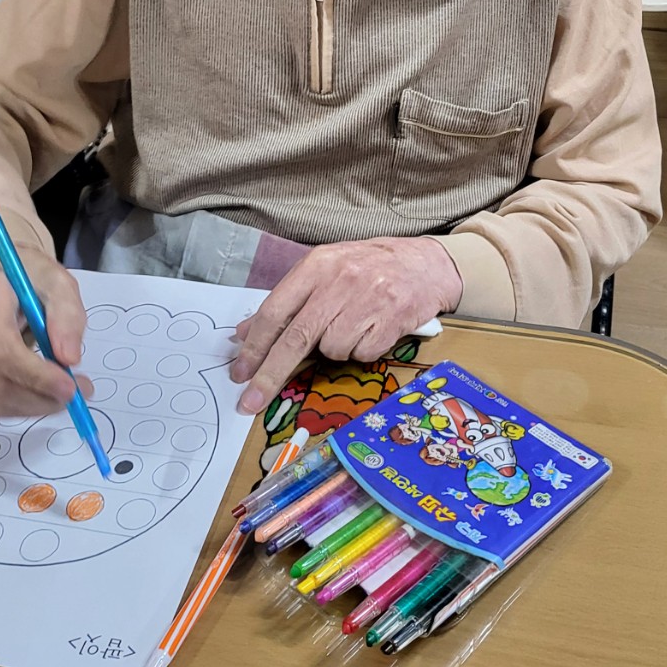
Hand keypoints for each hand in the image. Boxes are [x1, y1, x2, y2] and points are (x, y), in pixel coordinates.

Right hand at [0, 257, 91, 417]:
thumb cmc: (29, 276)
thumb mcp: (59, 283)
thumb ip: (67, 317)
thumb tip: (69, 358)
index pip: (2, 350)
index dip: (37, 376)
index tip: (70, 388)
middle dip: (43, 396)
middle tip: (78, 394)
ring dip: (34, 404)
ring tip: (64, 392)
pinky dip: (19, 401)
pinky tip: (40, 389)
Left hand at [231, 237, 462, 415]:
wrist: (426, 264)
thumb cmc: (369, 268)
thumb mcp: (324, 272)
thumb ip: (286, 301)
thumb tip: (245, 332)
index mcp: (317, 265)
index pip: (276, 311)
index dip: (254, 346)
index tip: (239, 372)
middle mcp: (340, 281)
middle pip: (296, 338)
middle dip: (270, 374)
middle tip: (250, 401)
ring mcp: (368, 300)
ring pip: (332, 349)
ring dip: (336, 348)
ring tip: (352, 326)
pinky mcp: (392, 320)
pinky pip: (362, 354)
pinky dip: (362, 350)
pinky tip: (372, 329)